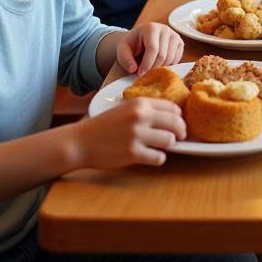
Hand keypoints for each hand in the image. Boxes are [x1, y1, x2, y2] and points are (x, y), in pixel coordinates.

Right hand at [70, 97, 185, 168]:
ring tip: (162, 147)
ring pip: (170, 141)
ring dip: (169, 146)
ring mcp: (137, 135)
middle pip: (176, 122)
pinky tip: (151, 157)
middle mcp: (140, 116)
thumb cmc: (103, 126)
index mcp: (140, 103)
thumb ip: (145, 110)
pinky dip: (158, 158)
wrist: (80, 142)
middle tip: (179, 137)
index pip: (172, 107)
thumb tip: (171, 115)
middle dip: (181, 131)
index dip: (179, 116)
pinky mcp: (132, 153)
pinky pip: (159, 157)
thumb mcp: (124, 109)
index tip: (179, 122)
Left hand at [115, 22, 184, 75]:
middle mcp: (165, 29)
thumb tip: (133, 69)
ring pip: (171, 58)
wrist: (139, 39)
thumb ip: (125, 59)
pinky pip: (177, 59)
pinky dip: (168, 65)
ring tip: (150, 68)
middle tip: (145, 74)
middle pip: (163, 55)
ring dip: (160, 68)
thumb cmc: (132, 44)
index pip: (153, 48)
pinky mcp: (180, 43)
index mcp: (150, 28)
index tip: (140, 74)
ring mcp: (174, 35)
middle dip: (153, 68)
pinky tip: (159, 64)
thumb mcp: (123, 50)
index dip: (147, 64)